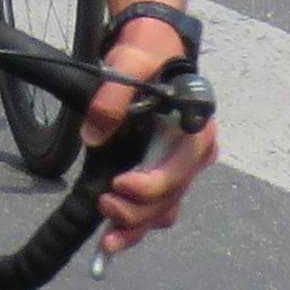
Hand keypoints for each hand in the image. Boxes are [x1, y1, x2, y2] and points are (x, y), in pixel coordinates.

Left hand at [78, 13, 218, 254]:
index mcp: (196, 131)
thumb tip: (93, 135)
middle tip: (105, 205)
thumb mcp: (130, 62)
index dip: (150, 186)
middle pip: (170, 199)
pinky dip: (136, 226)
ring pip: (164, 211)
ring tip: (108, 234)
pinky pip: (156, 210)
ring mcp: (180, 168)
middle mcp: (194, 156)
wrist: (150, 48)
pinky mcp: (163, 174)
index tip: (118, 185)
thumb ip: (112, 98)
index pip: (178, 171)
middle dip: (138, 213)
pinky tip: (113, 241)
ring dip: (136, 226)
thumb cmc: (146, 53)